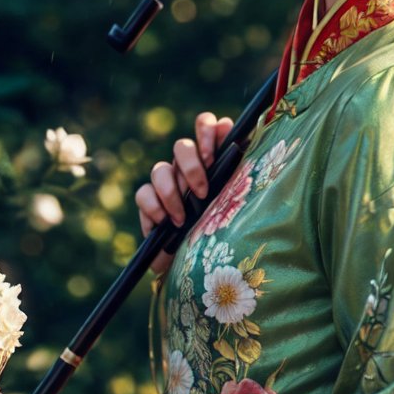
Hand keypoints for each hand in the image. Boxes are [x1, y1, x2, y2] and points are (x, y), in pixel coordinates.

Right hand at [135, 110, 234, 274]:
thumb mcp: (237, 206)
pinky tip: (165, 223)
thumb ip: (241, 177)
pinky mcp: (149, 202)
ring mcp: (167, 183)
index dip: (208, 131)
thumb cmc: (224, 233)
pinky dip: (154, 207)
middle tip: (202, 192)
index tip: (212, 157)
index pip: (208, 126)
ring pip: (160, 168)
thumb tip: (250, 152)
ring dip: (172, 193)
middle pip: (182, 146)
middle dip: (191, 166)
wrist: (197, 267)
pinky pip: (144, 193)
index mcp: (214, 161)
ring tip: (183, 219)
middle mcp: (189, 167)